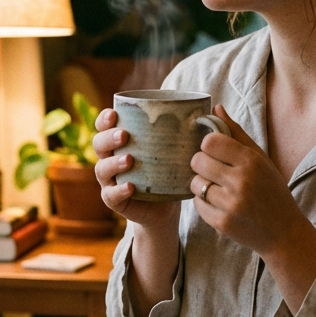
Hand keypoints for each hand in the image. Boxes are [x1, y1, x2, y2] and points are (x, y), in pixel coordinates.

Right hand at [92, 108, 179, 232]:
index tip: (114, 114)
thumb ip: (191, 130)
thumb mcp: (179, 150)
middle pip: (99, 144)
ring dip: (113, 162)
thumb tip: (216, 109)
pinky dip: (118, 190)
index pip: (104, 125)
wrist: (167, 207)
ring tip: (129, 160)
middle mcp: (111, 158)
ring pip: (101, 169)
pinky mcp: (115, 200)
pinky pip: (110, 195)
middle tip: (124, 135)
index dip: (104, 118)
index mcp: (121, 141)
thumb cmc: (171, 171)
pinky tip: (130, 186)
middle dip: (108, 137)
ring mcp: (111, 180)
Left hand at [190, 106, 315, 265]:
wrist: (284, 232)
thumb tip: (215, 108)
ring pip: (195, 183)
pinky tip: (219, 203)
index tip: (215, 151)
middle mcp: (241, 181)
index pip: (210, 141)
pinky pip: (197, 205)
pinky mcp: (222, 223)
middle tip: (213, 170)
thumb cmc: (271, 190)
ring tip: (217, 188)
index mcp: (251, 161)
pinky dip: (203, 203)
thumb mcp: (260, 158)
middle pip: (197, 161)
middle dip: (201, 164)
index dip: (208, 145)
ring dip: (202, 184)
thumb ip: (236, 133)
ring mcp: (231, 204)